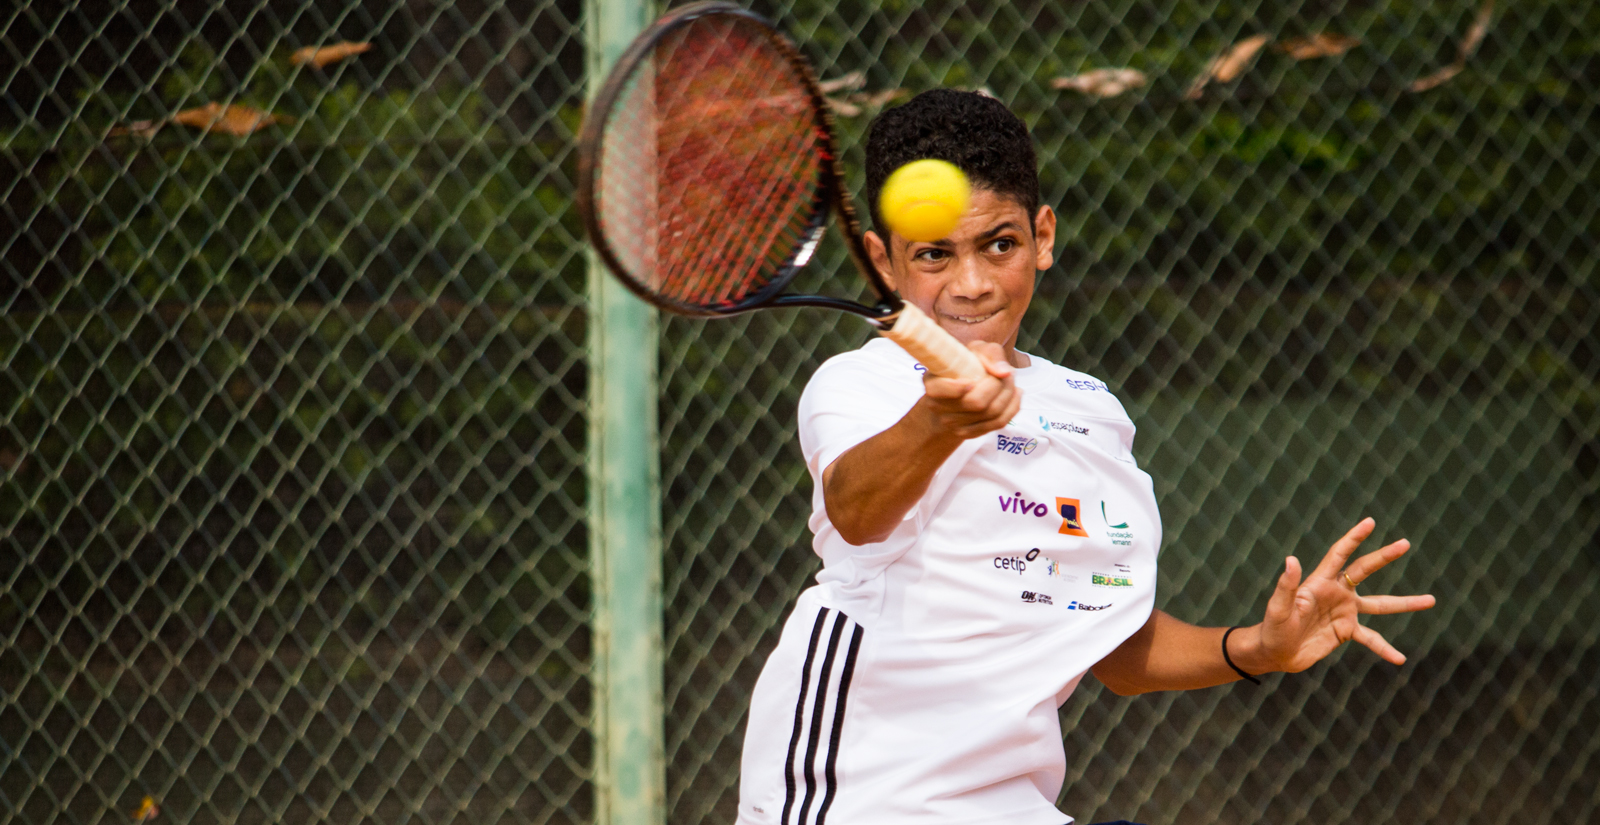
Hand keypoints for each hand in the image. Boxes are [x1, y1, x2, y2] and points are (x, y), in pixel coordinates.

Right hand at [915, 341, 1021, 439]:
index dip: (960, 385)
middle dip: (998, 384)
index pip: (941, 390)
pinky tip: (1015, 393)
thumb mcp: (975, 350)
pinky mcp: (968, 434)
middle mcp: (937, 407)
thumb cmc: (966, 365)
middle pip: (976, 403)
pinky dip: (1012, 406)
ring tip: (1010, 380)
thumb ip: (990, 353)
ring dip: (1008, 393)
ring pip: (991, 413)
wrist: (959, 390)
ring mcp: (952, 424)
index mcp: (932, 384)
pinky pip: (998, 423)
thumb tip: (1004, 372)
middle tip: (1006, 372)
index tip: (975, 376)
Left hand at [1254, 517, 1435, 671]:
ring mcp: (1345, 611)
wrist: (1275, 653)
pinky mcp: (1347, 632)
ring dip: (1405, 603)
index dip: (1353, 538)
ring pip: (1380, 604)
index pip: (1339, 554)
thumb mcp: (1278, 608)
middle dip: (1384, 556)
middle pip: (1364, 570)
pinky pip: (1372, 639)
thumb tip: (1291, 559)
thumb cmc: (1272, 628)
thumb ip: (1286, 586)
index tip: (1370, 522)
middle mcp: (1336, 592)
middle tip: (1405, 543)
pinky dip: (1385, 648)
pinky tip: (1399, 658)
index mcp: (1319, 582)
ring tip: (1431, 600)